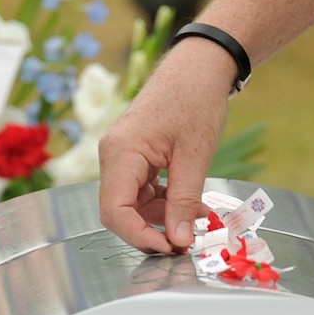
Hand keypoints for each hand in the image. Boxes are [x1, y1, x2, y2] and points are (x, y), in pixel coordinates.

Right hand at [98, 40, 235, 252]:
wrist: (199, 65)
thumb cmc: (196, 99)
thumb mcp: (195, 155)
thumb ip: (184, 201)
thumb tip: (179, 240)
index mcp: (121, 153)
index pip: (114, 211)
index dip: (139, 237)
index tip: (171, 248)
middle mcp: (114, 156)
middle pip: (120, 212)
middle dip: (151, 231)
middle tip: (186, 243)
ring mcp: (122, 157)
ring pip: (133, 205)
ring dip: (164, 218)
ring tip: (199, 221)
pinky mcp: (135, 158)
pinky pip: (143, 192)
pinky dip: (166, 203)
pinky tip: (193, 206)